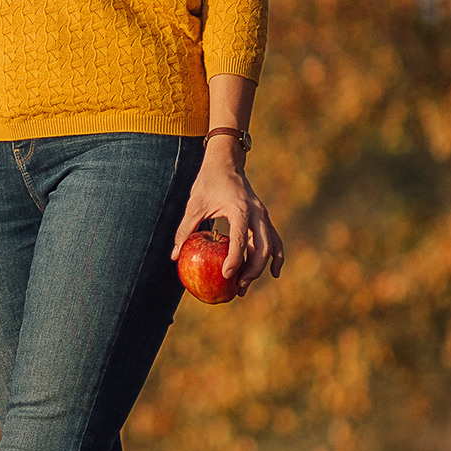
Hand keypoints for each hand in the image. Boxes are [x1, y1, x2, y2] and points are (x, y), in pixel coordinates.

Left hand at [173, 154, 282, 293]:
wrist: (226, 162)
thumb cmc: (208, 182)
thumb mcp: (194, 205)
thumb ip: (185, 230)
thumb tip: (174, 256)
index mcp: (239, 209)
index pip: (240, 239)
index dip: (234, 259)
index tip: (226, 275)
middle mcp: (256, 213)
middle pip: (261, 248)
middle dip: (251, 271)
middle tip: (237, 288)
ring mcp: (263, 216)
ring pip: (270, 247)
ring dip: (261, 268)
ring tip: (245, 286)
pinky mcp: (264, 218)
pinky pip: (274, 240)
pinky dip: (276, 257)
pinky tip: (274, 273)